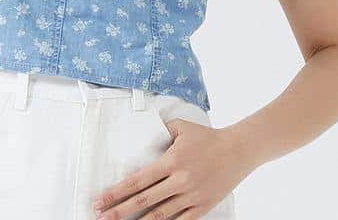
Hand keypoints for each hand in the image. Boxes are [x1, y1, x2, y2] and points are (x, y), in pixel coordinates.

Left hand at [90, 119, 254, 219]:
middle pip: (144, 201)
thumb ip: (160, 131)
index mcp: (171, 161)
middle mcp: (180, 181)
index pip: (138, 180)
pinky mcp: (203, 207)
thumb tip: (142, 135)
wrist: (237, 150)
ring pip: (160, 215)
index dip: (117, 192)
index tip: (100, 200)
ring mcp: (192, 196)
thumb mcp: (180, 127)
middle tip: (101, 217)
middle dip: (120, 210)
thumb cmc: (206, 136)